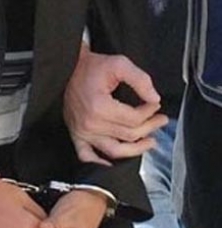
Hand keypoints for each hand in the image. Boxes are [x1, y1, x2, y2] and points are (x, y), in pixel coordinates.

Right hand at [64, 44, 167, 164]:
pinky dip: (100, 163)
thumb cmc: (91, 68)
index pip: (134, 119)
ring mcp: (82, 132)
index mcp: (100, 106)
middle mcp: (90, 124)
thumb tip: (154, 99)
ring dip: (135, 149)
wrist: (67, 71)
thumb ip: (141, 80)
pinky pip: (87, 157)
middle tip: (160, 120)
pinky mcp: (76, 135)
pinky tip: (113, 163)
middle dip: (149, 127)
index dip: (150, 112)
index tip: (155, 104)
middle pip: (128, 135)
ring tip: (149, 143)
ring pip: (114, 150)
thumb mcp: (119, 64)